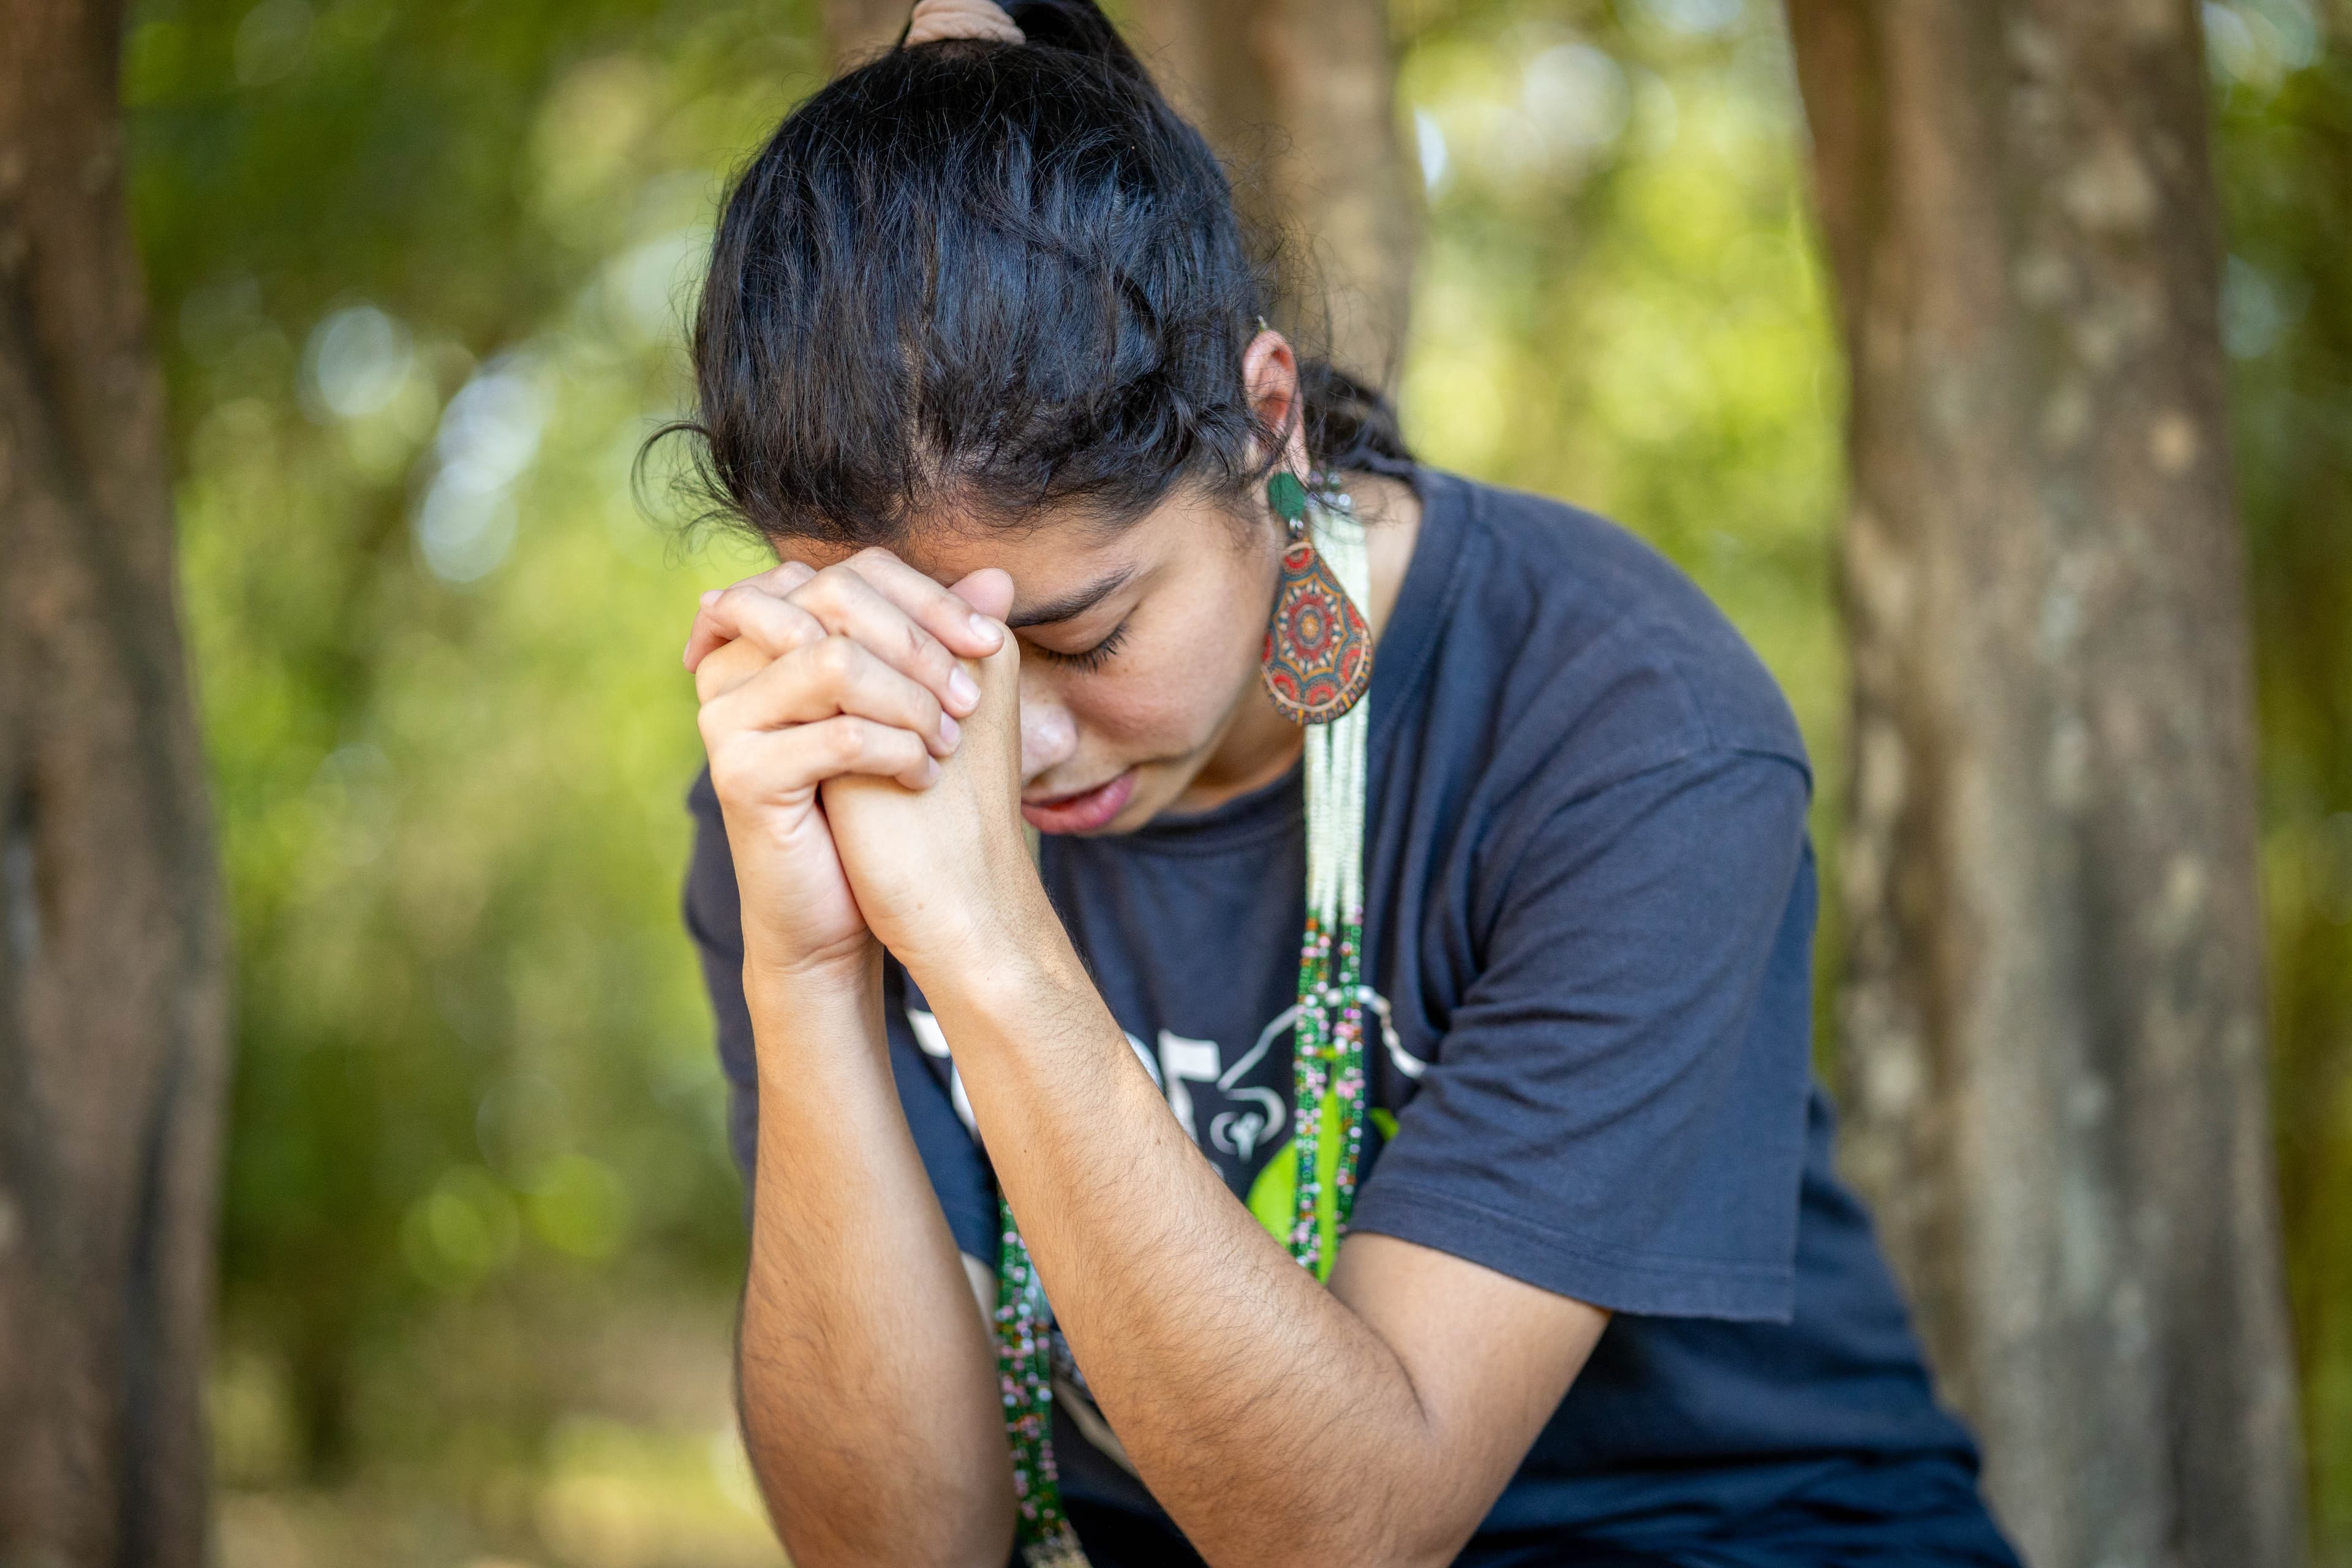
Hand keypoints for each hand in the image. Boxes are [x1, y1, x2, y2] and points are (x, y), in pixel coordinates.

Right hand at [687, 547, 1011, 988]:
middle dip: (921, 645)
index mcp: (769, 631)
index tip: (988, 640)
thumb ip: (941, 642)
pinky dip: (897, 752)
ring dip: (912, 701)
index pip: (853, 573)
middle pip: (837, 599)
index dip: (928, 598)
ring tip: (946, 742)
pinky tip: (921, 777)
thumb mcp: (912, 709)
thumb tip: (998, 579)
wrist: (834, 908)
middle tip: (971, 699)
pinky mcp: (739, 773)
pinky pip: (837, 736)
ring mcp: (728, 716)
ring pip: (837, 663)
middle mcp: (734, 661)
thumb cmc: (873, 802)